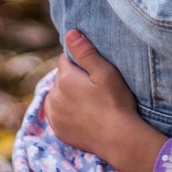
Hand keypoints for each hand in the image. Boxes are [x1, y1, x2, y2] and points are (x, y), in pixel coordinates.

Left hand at [45, 30, 167, 171]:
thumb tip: (69, 33)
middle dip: (72, 78)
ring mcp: (54, 114)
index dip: (79, 62)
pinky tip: (81, 114)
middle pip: (60, 78)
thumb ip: (85, 52)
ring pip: (57, 95)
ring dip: (66, 95)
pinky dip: (65, 111)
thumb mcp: (105, 72)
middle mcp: (54, 95)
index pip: (65, 59)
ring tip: (89, 102)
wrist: (118, 138)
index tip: (93, 71)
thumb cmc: (115, 102)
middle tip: (94, 87)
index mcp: (65, 78)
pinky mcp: (57, 129)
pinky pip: (57, 113)